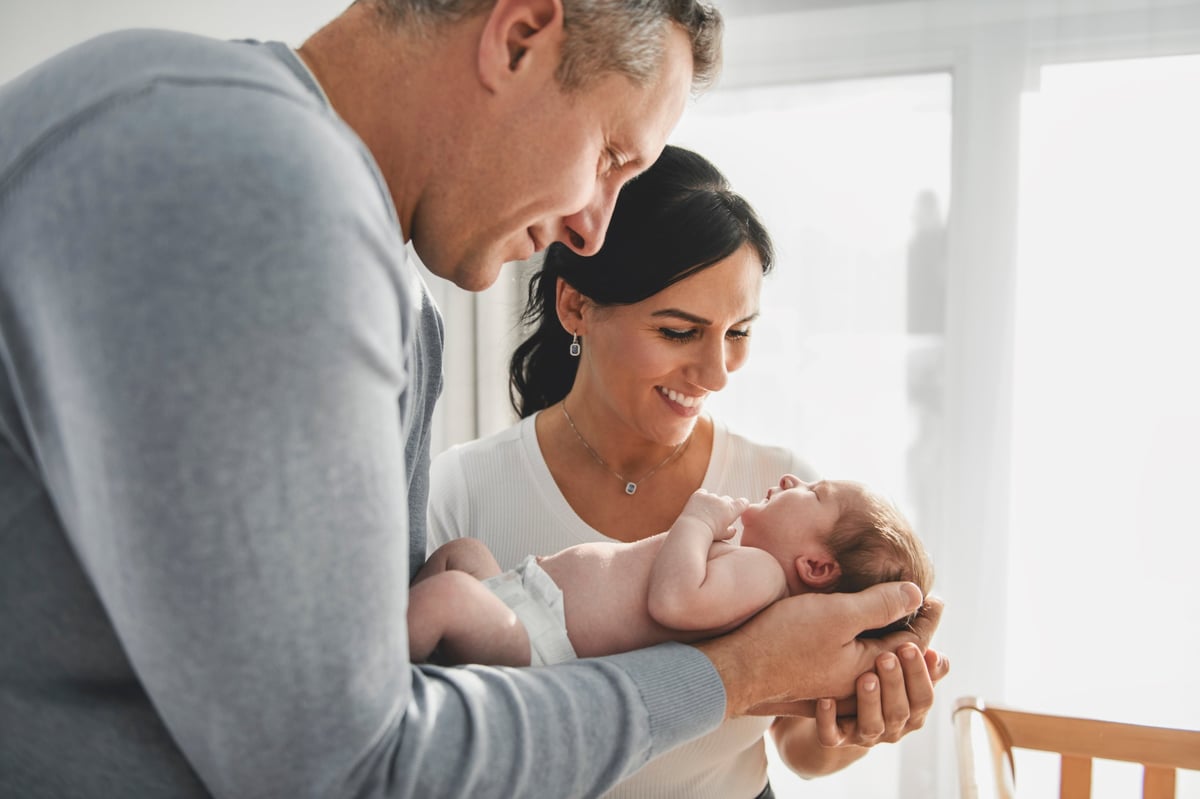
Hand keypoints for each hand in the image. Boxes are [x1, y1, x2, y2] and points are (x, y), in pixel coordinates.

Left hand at [678, 489, 748, 540]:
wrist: (693, 530)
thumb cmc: (710, 535)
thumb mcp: (724, 536)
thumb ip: (730, 532)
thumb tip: (733, 530)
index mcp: (731, 509)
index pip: (743, 502)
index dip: (742, 505)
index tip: (740, 509)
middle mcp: (722, 500)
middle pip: (727, 499)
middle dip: (725, 506)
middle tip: (718, 516)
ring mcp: (710, 496)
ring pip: (714, 497)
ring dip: (712, 502)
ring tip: (706, 513)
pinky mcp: (699, 495)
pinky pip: (703, 493)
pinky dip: (702, 497)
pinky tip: (699, 505)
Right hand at [697, 583, 941, 718]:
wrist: (736, 667)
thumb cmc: (784, 640)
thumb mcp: (837, 615)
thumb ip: (879, 605)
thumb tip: (917, 594)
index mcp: (868, 669)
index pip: (912, 643)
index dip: (926, 616)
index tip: (938, 597)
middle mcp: (855, 682)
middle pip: (896, 655)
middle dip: (914, 630)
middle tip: (926, 605)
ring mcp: (833, 681)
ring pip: (872, 657)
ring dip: (888, 635)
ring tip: (897, 613)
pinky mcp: (814, 674)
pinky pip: (851, 659)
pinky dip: (863, 640)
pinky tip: (854, 624)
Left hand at [813, 642, 948, 747]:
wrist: (841, 713)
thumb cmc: (881, 682)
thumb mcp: (903, 673)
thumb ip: (922, 665)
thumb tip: (935, 655)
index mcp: (912, 712)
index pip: (923, 698)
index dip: (919, 674)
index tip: (909, 647)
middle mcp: (892, 728)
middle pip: (898, 711)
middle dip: (894, 684)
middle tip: (886, 657)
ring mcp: (863, 735)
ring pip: (871, 725)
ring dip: (869, 701)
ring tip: (865, 677)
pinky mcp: (835, 739)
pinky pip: (831, 735)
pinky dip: (827, 720)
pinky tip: (826, 700)